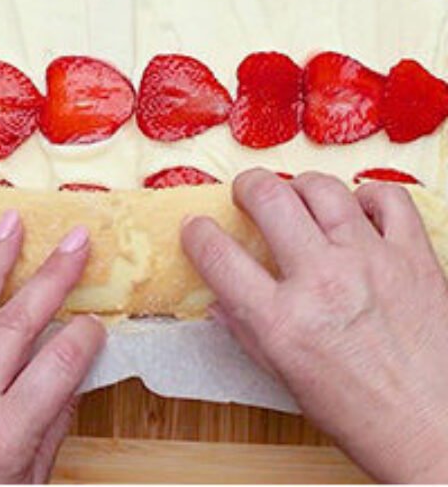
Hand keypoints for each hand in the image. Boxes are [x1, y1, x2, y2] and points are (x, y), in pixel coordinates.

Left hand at [0, 211, 104, 483]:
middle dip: (52, 277)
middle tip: (76, 240)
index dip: (85, 337)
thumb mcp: (32, 477)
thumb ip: (55, 416)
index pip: (58, 364)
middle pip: (15, 325)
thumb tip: (78, 358)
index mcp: (2, 437)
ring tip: (12, 223)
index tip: (97, 321)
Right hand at [183, 169, 447, 482]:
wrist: (435, 434)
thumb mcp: (287, 380)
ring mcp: (370, 262)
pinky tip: (358, 209)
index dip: (197, 233)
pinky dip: (368, 195)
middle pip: (269, 198)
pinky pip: (388, 198)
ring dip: (301, 186)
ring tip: (298, 196)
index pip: (218, 256)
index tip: (196, 228)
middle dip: (247, 186)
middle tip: (247, 193)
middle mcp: (322, 282)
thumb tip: (217, 298)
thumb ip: (248, 332)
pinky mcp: (413, 257)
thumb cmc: (362, 416)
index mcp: (282, 322)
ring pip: (322, 188)